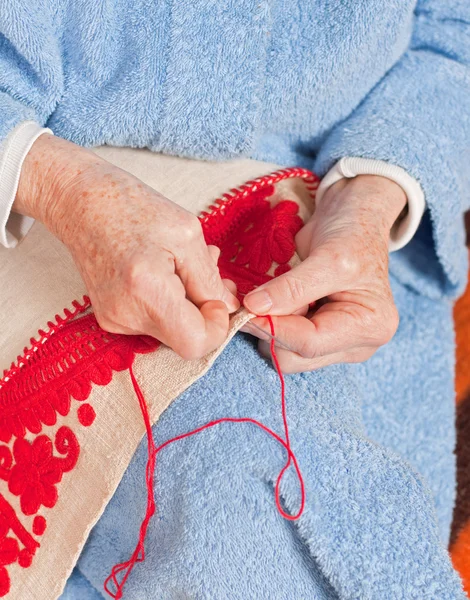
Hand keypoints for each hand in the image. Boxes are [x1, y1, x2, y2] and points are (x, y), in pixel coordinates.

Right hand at [15, 135, 238, 359]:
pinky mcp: (110, 318)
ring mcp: (115, 320)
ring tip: (181, 261)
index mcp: (147, 292)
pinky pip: (154, 321)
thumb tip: (229, 310)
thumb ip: (210, 279)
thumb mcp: (187, 234)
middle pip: (184, 338)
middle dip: (204, 309)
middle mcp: (126, 315)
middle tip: (208, 269)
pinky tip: (164, 271)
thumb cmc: (133, 208)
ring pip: (171, 330)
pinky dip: (168, 301)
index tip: (219, 298)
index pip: (195, 343)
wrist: (81, 203)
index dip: (217, 327)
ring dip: (187, 302)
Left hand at [243, 175, 406, 372]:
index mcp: (370, 327)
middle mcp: (355, 344)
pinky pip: (281, 342)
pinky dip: (267, 324)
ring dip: (265, 327)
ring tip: (266, 294)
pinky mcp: (314, 335)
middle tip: (257, 297)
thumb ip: (292, 288)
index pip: (311, 344)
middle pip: (295, 357)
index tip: (245, 311)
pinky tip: (268, 301)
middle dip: (270, 329)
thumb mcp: (327, 258)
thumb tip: (254, 308)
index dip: (273, 329)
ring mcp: (333, 343)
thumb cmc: (351, 233)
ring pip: (283, 354)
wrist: (352, 217)